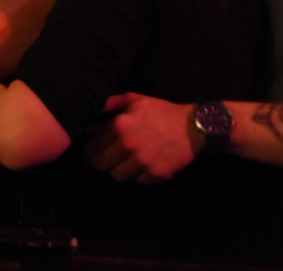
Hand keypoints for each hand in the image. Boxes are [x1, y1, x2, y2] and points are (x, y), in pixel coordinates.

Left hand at [83, 93, 199, 183]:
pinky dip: (138, 176)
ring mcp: (142, 161)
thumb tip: (93, 109)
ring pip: (116, 176)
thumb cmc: (161, 112)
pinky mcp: (156, 173)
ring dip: (119, 170)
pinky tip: (142, 166)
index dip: (89, 152)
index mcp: (119, 126)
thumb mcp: (135, 100)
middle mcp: (128, 145)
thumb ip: (112, 103)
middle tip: (106, 160)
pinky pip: (136, 182)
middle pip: (100, 165)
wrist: (193, 127)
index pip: (92, 147)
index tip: (90, 154)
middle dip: (101, 163)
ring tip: (126, 163)